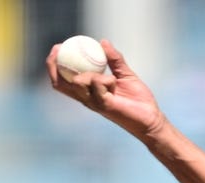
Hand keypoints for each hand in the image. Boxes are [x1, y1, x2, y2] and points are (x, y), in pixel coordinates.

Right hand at [45, 40, 165, 140]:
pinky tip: (115, 83)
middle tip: (59, 49)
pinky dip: (105, 79)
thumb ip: (114, 59)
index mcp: (88, 91)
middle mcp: (86, 98)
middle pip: (60, 83)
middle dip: (54, 64)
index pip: (62, 80)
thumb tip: (103, 42)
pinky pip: (98, 86)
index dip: (54, 63)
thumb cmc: (138, 100)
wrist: (151, 118)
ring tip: (109, 78)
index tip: (58, 47)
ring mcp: (93, 102)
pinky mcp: (104, 105)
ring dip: (90, 73)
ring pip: (79, 82)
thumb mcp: (125, 74)